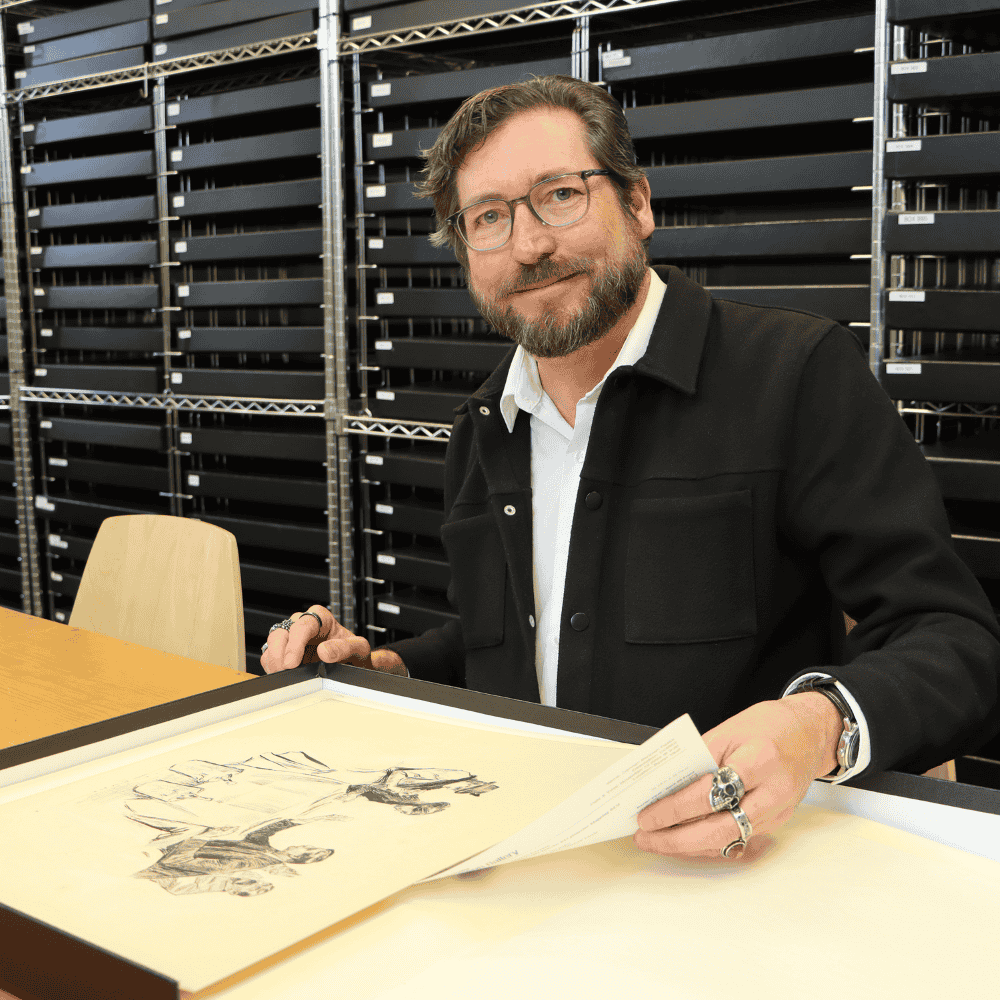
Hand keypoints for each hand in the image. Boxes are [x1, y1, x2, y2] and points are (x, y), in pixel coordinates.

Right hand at [259, 604, 407, 675]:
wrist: (352, 663)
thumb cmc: (354, 653)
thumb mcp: (359, 649)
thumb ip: (345, 648)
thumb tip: (324, 651)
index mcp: (321, 617)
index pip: (302, 625)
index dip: (295, 644)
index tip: (292, 663)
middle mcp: (303, 623)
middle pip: (281, 633)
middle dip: (280, 655)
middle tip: (285, 672)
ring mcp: (292, 636)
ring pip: (272, 643)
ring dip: (274, 661)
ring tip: (284, 676)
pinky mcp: (284, 650)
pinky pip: (269, 655)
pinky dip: (271, 666)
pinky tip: (282, 675)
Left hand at [633, 693, 842, 860]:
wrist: (810, 732)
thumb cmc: (768, 726)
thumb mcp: (728, 730)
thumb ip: (699, 760)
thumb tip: (664, 786)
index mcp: (759, 759)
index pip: (710, 793)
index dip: (674, 808)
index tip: (647, 815)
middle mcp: (772, 792)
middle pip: (719, 828)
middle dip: (676, 838)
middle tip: (645, 836)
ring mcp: (777, 812)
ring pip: (727, 840)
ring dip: (688, 846)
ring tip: (657, 841)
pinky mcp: (777, 822)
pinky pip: (738, 839)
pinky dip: (708, 842)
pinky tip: (684, 840)